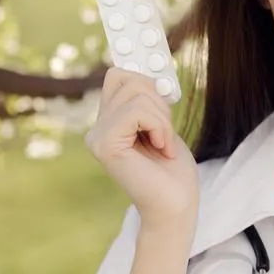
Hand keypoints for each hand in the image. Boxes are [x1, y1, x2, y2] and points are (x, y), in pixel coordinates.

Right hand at [84, 68, 199, 235]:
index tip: (166, 106)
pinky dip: (160, 127)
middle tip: (164, 133)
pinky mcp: (105, 146)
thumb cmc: (173, 170)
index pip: (119, 75)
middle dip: (159, 101)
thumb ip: (148, 99)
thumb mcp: (161, 124)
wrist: (176, 206)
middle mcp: (96, 129)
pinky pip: (138, 112)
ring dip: (163, 118)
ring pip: (137, 93)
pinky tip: (161, 148)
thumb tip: (147, 68)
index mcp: (108, 122)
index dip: (148, 83)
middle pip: (128, 78)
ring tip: (163, 144)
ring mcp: (97, 137)